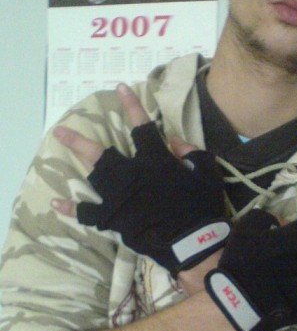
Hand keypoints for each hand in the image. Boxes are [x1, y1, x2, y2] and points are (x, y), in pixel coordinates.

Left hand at [52, 84, 229, 273]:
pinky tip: (56, 202)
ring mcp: (118, 197)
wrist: (193, 241)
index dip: (132, 106)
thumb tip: (175, 140)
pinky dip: (71, 208)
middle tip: (60, 130)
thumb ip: (191, 152)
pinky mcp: (114, 218)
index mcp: (154, 160)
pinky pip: (88, 213)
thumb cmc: (202, 206)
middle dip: (79, 140)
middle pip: (100, 153)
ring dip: (76, 162)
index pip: (141, 126)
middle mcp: (131, 174)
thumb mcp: (207, 172)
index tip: (120, 88)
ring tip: (61, 150)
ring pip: (92, 176)